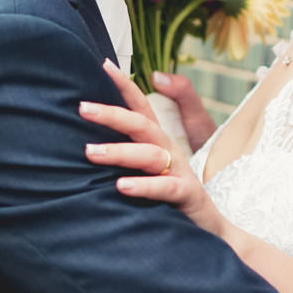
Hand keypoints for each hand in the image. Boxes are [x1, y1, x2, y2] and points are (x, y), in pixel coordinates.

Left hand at [80, 60, 228, 237]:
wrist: (209, 228)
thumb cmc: (171, 196)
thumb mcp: (151, 167)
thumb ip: (131, 143)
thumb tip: (111, 120)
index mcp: (159, 140)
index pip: (141, 106)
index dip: (124, 84)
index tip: (103, 64)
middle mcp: (169, 150)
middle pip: (142, 125)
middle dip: (112, 114)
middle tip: (82, 108)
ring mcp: (179, 171)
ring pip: (150, 154)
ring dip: (120, 152)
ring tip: (90, 152)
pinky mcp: (186, 196)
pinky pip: (165, 188)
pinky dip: (144, 186)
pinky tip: (121, 186)